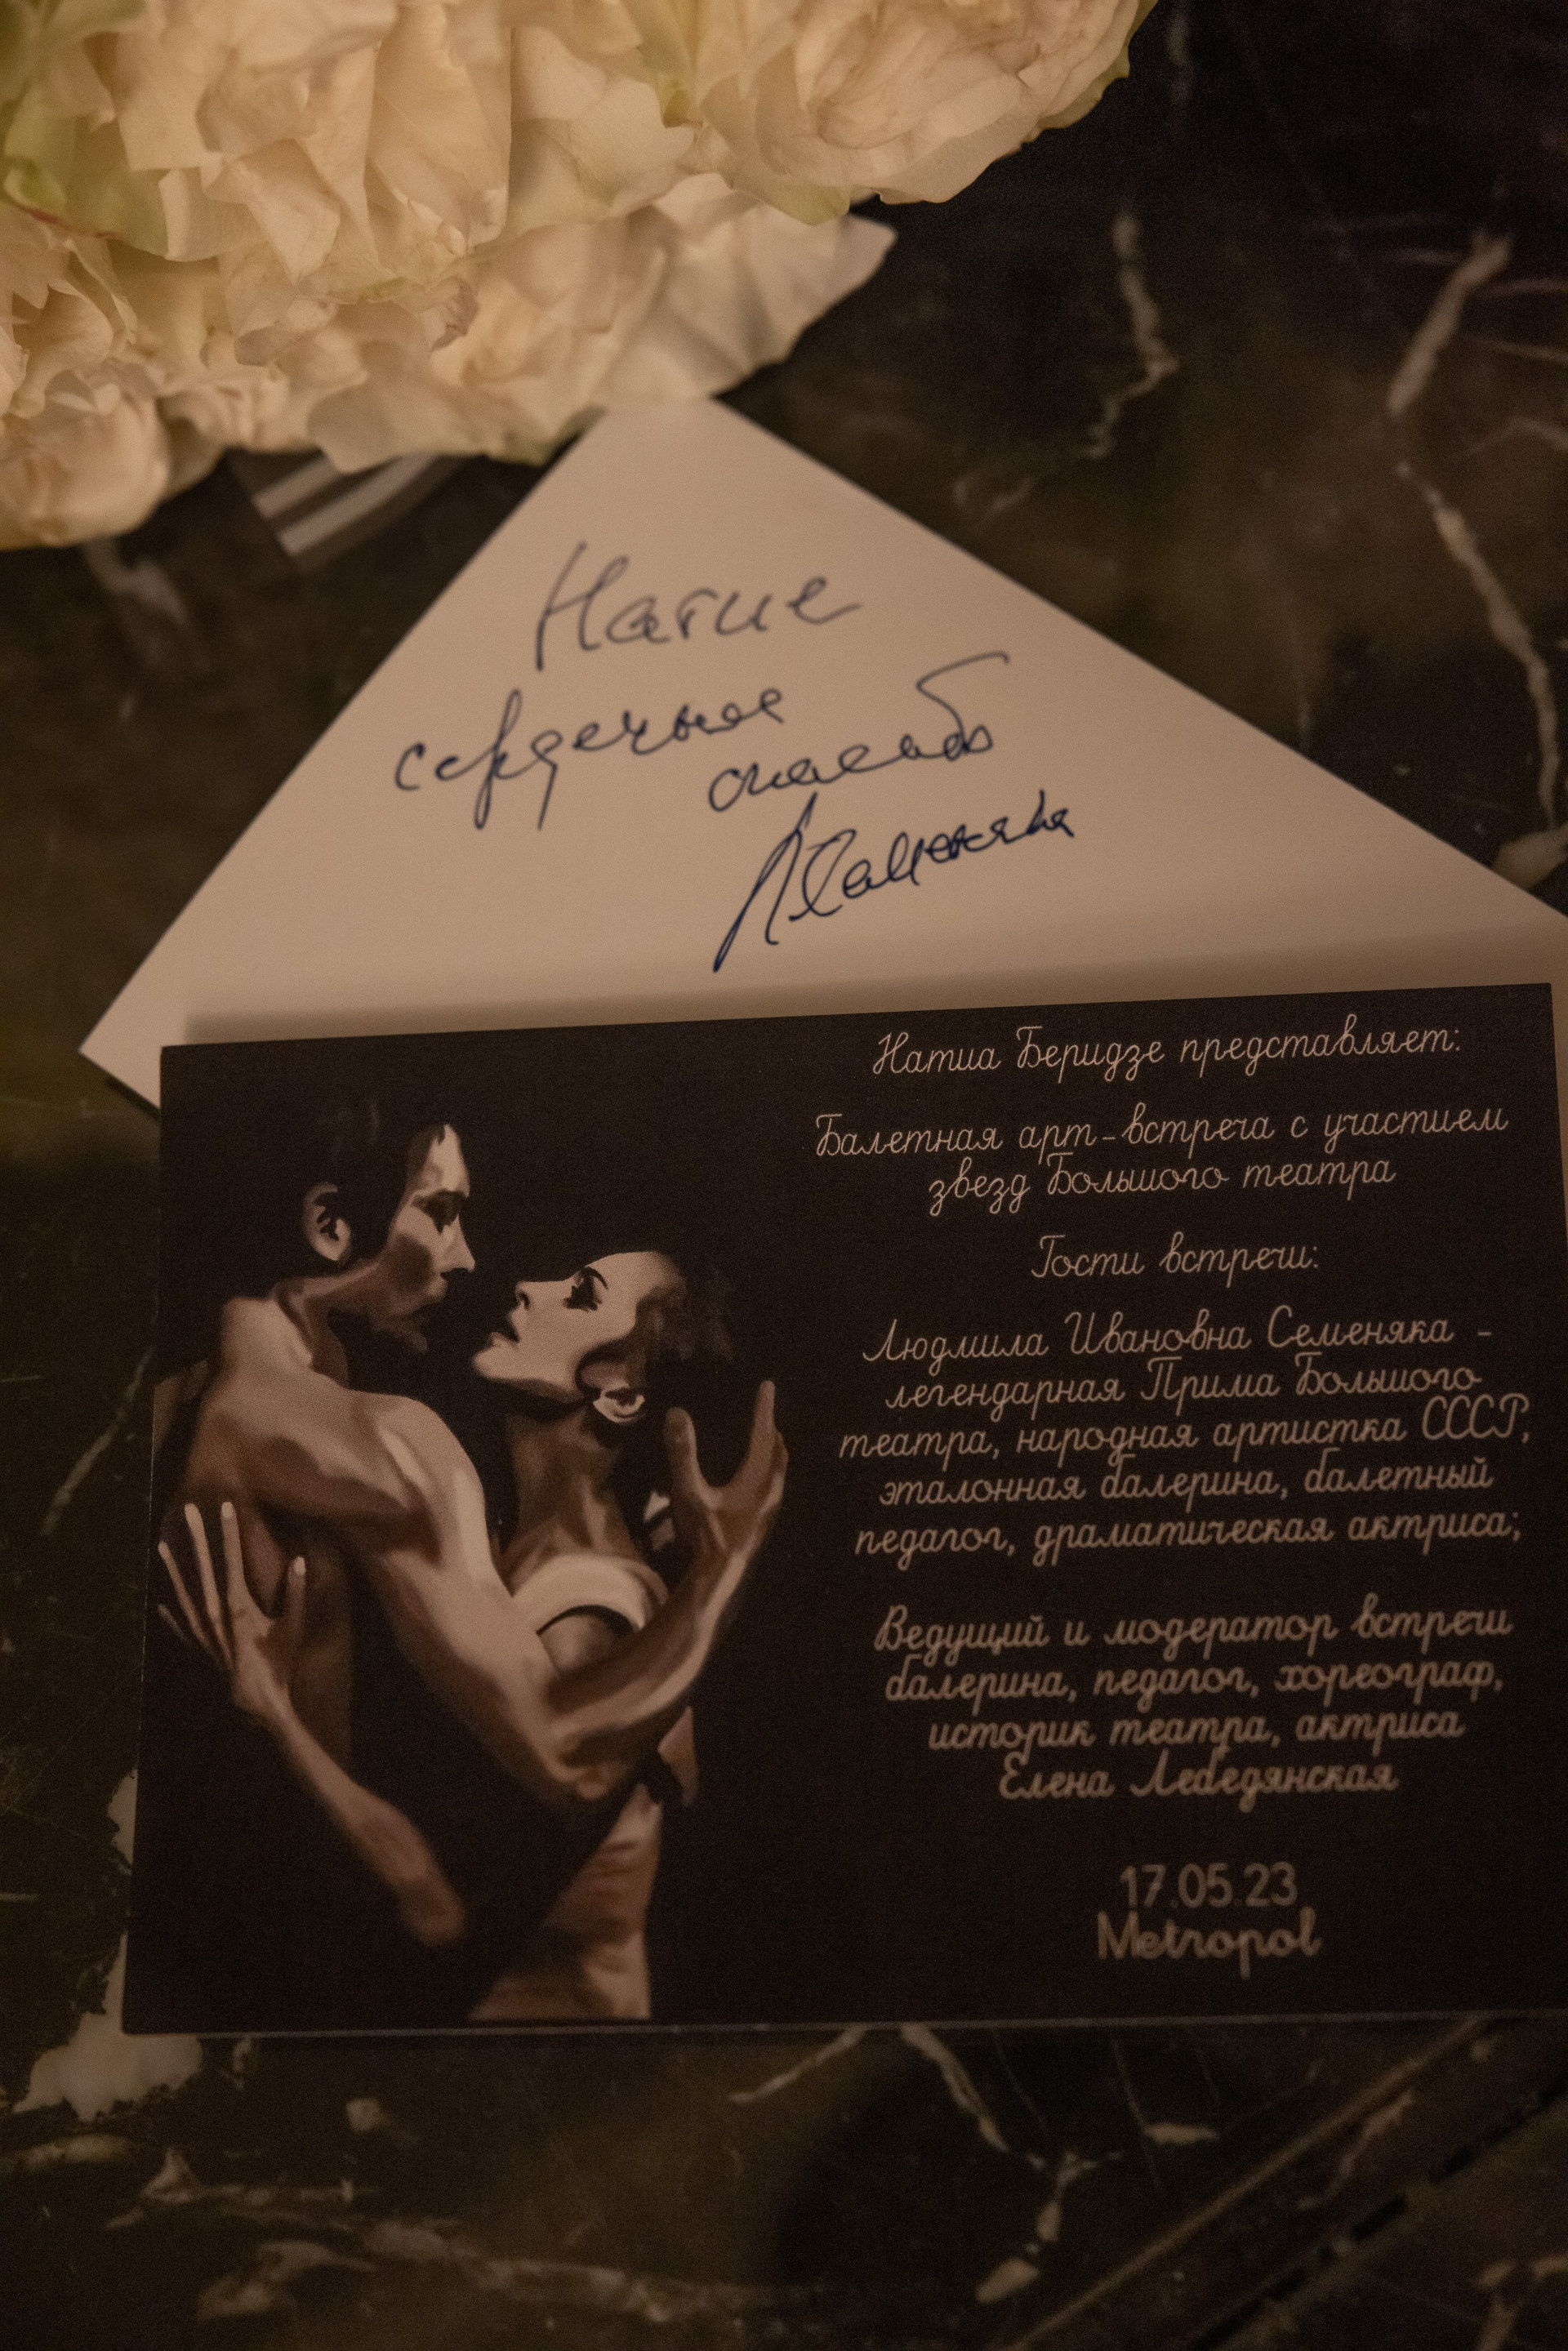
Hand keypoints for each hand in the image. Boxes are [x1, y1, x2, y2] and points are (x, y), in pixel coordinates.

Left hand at [159, 1501, 304, 1729]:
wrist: (255, 1701)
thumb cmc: (279, 1663)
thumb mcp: (292, 1627)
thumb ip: (295, 1594)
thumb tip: (300, 1562)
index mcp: (238, 1603)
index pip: (232, 1558)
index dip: (228, 1531)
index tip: (225, 1506)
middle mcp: (214, 1612)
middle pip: (203, 1567)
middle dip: (197, 1537)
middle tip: (188, 1510)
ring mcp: (201, 1629)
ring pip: (182, 1591)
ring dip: (172, 1568)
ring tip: (162, 1545)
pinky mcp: (197, 1645)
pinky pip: (178, 1623)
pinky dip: (169, 1612)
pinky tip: (160, 1602)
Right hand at [663, 1381, 786, 1578]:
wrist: (720, 1575)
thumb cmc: (706, 1534)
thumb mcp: (689, 1491)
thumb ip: (683, 1452)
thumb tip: (677, 1413)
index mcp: (756, 1478)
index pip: (763, 1434)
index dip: (765, 1409)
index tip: (768, 1386)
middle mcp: (770, 1490)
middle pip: (777, 1451)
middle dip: (772, 1429)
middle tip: (767, 1411)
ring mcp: (770, 1508)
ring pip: (779, 1470)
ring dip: (774, 1450)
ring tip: (768, 1439)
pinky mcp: (764, 1522)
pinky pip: (774, 1484)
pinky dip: (770, 1468)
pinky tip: (757, 1479)